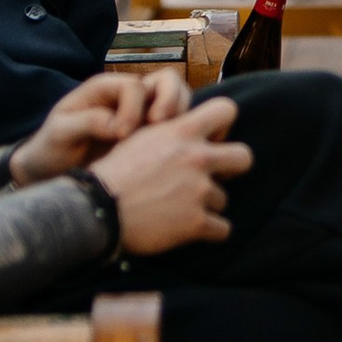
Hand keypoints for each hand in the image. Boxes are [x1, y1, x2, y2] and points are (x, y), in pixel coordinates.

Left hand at [10, 66, 191, 181]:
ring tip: (171, 141)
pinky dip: (181, 134)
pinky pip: (177, 127)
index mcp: (105, 89)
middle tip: (160, 125)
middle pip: (167, 81)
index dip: (132, 107)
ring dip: (182, 116)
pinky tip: (172, 156)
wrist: (52, 171)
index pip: (133, 86)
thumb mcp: (59, 133)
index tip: (121, 135)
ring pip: (179, 101)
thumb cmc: (52, 148)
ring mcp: (143, 114)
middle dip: (171, 101)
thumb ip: (86, 123)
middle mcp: (128, 97)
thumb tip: (115, 126)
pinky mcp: (151, 136)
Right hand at [91, 101, 252, 252]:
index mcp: (182, 132)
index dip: (223, 128)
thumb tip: (189, 130)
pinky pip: (222, 229)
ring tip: (178, 209)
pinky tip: (189, 230)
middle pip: (244, 157)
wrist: (97, 208)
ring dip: (206, 205)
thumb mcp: (141, 137)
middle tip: (211, 178)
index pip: (227, 110)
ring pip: (223, 198)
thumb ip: (170, 131)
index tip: (210, 141)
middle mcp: (197, 158)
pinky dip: (209, 231)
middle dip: (232, 168)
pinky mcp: (196, 222)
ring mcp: (199, 191)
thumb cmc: (115, 172)